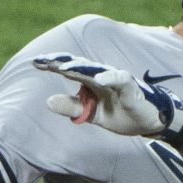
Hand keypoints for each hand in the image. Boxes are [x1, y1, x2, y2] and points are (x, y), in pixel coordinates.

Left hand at [33, 54, 182, 138]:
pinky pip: (120, 79)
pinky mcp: (130, 87)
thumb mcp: (92, 115)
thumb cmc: (120, 113)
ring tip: (61, 68)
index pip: (69, 69)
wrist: (149, 121)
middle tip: (42, 61)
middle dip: (60, 62)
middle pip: (78, 65)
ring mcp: (115, 79)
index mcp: (90, 82)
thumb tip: (47, 101)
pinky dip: (109, 78)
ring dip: (79, 67)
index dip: (52, 64)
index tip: (34, 62)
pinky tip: (97, 79)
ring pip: (95, 69)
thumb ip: (72, 108)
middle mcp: (101, 76)